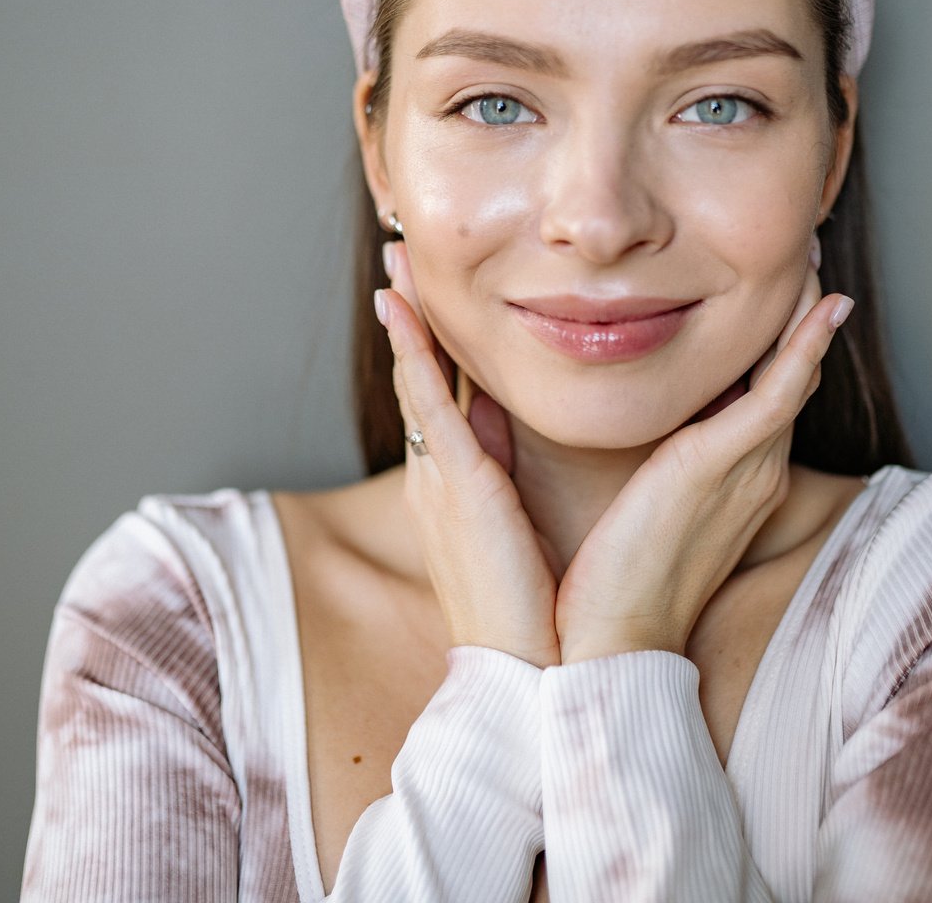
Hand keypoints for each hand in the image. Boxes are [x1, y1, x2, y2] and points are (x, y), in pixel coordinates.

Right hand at [375, 240, 559, 667]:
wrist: (529, 672)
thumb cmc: (535, 612)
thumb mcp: (517, 524)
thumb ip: (509, 468)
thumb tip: (510, 417)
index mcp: (458, 488)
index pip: (445, 400)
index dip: (435, 346)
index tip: (429, 297)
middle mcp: (439, 477)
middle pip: (422, 380)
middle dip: (413, 320)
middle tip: (402, 260)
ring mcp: (440, 478)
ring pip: (419, 380)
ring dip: (408, 319)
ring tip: (396, 263)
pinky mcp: (456, 484)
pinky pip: (427, 402)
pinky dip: (413, 352)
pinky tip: (400, 308)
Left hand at [554, 234, 850, 661]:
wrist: (607, 643)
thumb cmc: (610, 581)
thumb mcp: (635, 502)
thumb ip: (641, 459)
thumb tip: (607, 412)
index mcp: (728, 477)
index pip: (761, 393)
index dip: (773, 339)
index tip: (769, 287)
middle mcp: (750, 468)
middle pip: (787, 373)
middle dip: (797, 312)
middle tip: (801, 250)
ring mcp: (746, 467)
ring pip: (791, 372)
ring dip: (805, 311)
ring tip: (810, 254)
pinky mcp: (726, 466)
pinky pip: (779, 394)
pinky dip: (804, 347)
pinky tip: (824, 307)